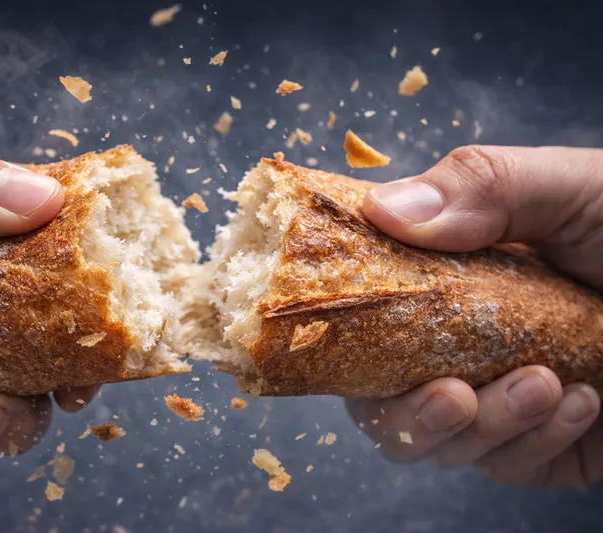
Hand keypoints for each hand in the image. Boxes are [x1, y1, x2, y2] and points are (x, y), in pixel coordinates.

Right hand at [347, 145, 602, 488]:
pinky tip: (585, 400)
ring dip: (483, 426)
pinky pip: (501, 464)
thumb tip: (383, 209)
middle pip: (377, 393)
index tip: (347, 323)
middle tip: (453, 396)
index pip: (365, 302)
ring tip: (549, 384)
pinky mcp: (534, 446)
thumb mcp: (576, 187)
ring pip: (433, 440)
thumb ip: (485, 185)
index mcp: (447, 274)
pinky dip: (534, 442)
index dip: (342, 320)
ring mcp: (493, 394)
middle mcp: (456, 337)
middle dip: (404, 412)